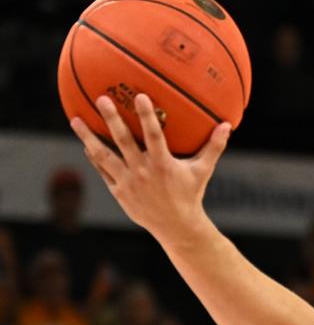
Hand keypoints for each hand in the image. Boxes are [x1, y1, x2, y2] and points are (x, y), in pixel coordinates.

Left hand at [70, 93, 230, 241]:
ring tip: (75, 120)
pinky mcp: (119, 193)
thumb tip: (227, 125)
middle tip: (101, 98)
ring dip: (88, 137)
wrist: (177, 228)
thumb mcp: (202, 171)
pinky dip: (94, 157)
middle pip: (124, 141)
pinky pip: (104, 171)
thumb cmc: (190, 195)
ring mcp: (128, 183)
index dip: (147, 116)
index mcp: (162, 165)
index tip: (140, 96)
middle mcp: (143, 173)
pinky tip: (86, 143)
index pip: (154, 136)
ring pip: (104, 156)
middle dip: (112, 119)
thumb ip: (213, 147)